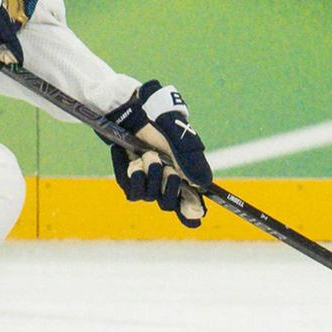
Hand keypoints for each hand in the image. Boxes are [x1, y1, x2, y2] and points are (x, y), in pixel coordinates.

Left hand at [108, 80, 211, 227]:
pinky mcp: (127, 180)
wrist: (131, 113)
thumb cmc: (159, 124)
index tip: (197, 218)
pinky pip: (131, 191)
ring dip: (151, 176)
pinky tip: (131, 156)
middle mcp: (164, 182)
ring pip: (149, 197)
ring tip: (148, 156)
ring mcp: (145, 182)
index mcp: (182, 175)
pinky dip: (133, 174)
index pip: (189, 204)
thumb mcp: (180, 140)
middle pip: (169, 204)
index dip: (192, 214)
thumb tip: (204, 184)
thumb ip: (192, 160)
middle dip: (169, 188)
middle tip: (169, 171)